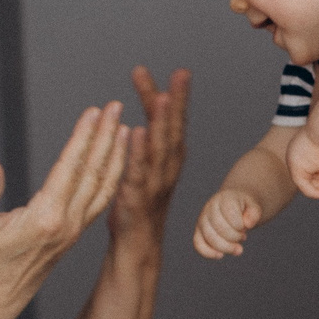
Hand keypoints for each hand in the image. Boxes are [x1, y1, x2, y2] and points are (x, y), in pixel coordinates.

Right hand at [0, 103, 129, 314]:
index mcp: (47, 218)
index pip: (71, 168)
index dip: (84, 137)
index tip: (95, 111)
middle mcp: (68, 223)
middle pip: (94, 172)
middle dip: (106, 137)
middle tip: (116, 107)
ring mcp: (74, 230)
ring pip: (103, 187)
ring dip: (115, 155)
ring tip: (123, 128)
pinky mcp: (74, 235)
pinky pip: (99, 201)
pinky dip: (111, 178)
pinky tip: (115, 164)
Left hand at [112, 66, 189, 242]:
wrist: (137, 246)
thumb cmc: (141, 205)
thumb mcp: (147, 169)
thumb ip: (149, 143)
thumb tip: (151, 117)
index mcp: (169, 160)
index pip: (174, 123)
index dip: (179, 98)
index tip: (182, 72)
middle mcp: (167, 169)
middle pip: (172, 130)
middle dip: (176, 101)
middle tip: (182, 74)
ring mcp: (154, 184)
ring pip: (160, 149)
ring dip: (161, 122)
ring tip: (162, 97)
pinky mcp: (136, 198)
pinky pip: (137, 172)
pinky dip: (138, 152)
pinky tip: (136, 132)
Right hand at [192, 188, 263, 258]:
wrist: (235, 205)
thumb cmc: (244, 207)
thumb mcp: (254, 206)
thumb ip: (254, 213)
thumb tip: (248, 224)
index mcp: (224, 198)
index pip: (229, 214)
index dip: (240, 225)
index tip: (245, 227)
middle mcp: (210, 208)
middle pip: (219, 227)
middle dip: (234, 237)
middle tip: (243, 237)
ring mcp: (203, 220)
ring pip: (209, 237)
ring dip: (226, 247)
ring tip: (238, 248)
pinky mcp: (199, 232)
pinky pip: (198, 244)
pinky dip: (208, 253)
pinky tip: (220, 255)